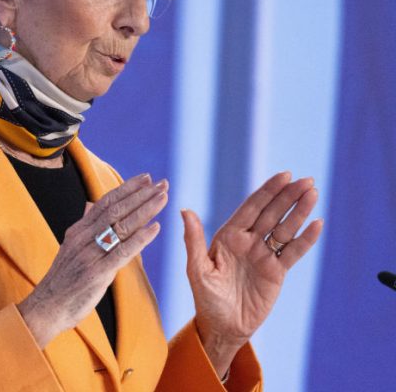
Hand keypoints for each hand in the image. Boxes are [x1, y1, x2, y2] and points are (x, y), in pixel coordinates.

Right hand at [18, 173, 167, 347]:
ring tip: (163, 198)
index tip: (146, 178)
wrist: (47, 307)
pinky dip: (141, 238)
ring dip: (145, 210)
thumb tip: (91, 205)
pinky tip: (155, 228)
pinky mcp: (97, 272)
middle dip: (141, 194)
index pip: (106, 202)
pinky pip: (123, 251)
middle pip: (117, 209)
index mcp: (79, 229)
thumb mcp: (71, 246)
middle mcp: (84, 237)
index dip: (127, 188)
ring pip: (122, 225)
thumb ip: (85, 226)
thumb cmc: (63, 279)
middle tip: (162, 183)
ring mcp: (90, 253)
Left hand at [182, 172, 322, 376]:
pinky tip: (318, 224)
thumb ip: (194, 240)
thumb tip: (184, 209)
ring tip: (313, 193)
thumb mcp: (197, 269)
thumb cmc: (206, 297)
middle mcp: (248, 240)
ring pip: (285, 228)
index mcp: (229, 235)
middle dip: (288, 196)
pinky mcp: (277, 272)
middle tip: (306, 180)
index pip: (252, 207)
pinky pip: (293, 252)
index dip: (268, 191)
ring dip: (299, 211)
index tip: (284, 175)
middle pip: (272, 213)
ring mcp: (264, 255)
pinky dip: (306, 239)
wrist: (222, 327)